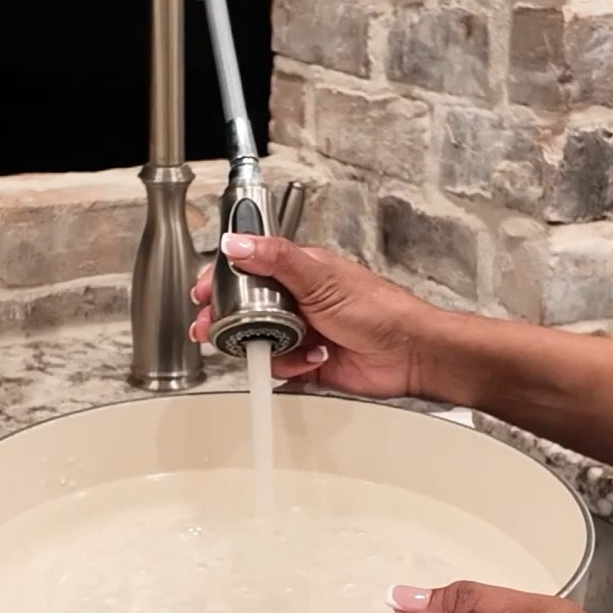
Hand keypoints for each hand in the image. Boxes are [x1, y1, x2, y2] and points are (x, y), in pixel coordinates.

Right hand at [190, 235, 443, 399]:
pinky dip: (289, 369)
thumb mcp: (320, 278)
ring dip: (267, 349)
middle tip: (215, 329)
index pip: (248, 270)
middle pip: (246, 311)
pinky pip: (278, 369)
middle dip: (230, 323)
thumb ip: (276, 259)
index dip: (222, 282)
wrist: (410, 354)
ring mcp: (301, 333)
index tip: (202, 292)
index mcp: (299, 273)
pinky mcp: (308, 363)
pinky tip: (310, 362)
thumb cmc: (379, 310)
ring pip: (259, 343)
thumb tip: (238, 243)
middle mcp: (297, 302)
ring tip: (287, 348)